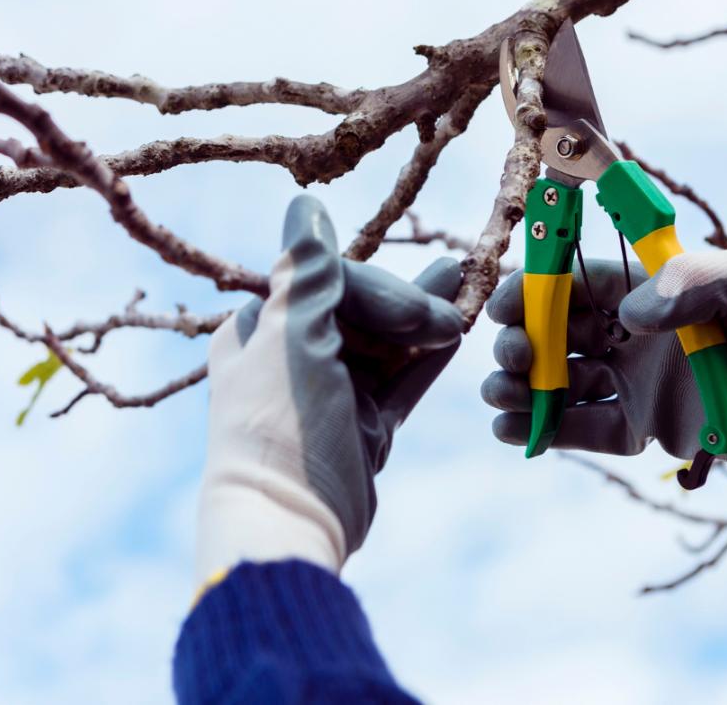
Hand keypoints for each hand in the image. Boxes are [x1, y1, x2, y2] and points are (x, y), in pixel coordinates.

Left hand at [196, 196, 462, 584]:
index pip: (326, 281)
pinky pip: (401, 381)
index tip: (414, 308)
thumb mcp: (292, 338)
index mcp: (260, 329)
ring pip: (387, 342)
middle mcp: (292, 355)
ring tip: (466, 280)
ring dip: (425, 317)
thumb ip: (308, 273)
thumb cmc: (279, 422)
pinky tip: (459, 332)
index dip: (375, 287)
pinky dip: (427, 359)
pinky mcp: (363, 425)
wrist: (288, 521)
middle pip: (360, 308)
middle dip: (408, 301)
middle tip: (455, 300)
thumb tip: (305, 205)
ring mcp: (332, 392)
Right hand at [481, 250, 726, 492]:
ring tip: (502, 397)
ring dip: (519, 388)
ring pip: (555, 383)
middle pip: (550, 334)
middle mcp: (622, 336)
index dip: (529, 292)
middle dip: (518, 344)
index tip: (505, 308)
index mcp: (637, 293)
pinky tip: (513, 431)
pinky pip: (580, 429)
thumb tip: (629, 316)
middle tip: (517, 359)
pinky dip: (543, 430)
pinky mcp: (634, 428)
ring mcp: (625, 383)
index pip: (568, 285)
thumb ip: (690, 277)